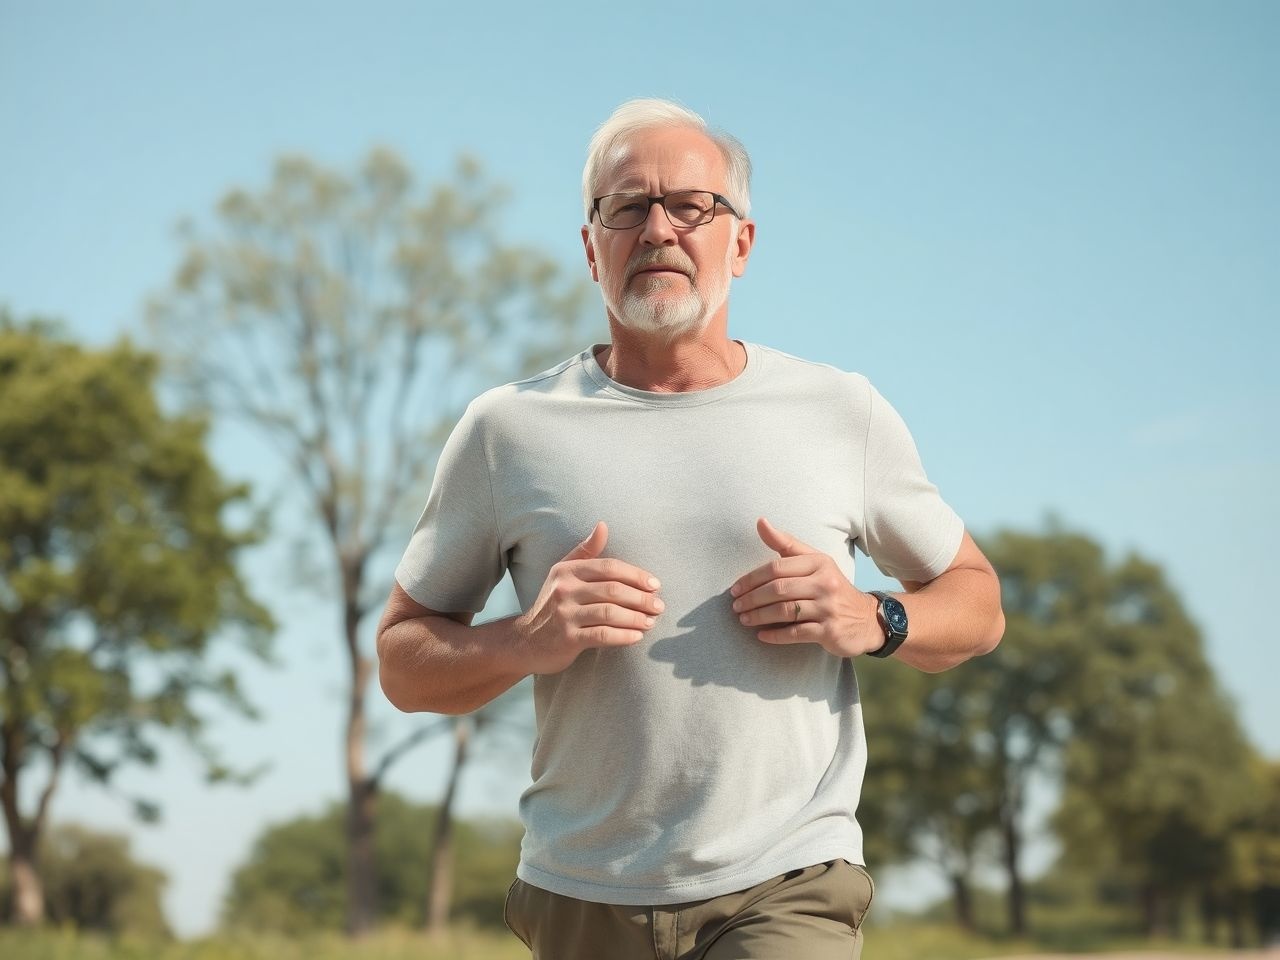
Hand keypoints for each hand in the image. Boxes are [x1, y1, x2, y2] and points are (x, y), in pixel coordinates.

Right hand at [515, 521, 663, 674]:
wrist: (525, 641)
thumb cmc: (552, 604)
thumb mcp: (563, 574)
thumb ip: (586, 551)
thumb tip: (603, 525)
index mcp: (567, 570)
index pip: (609, 568)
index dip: (635, 575)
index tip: (655, 585)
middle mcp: (564, 590)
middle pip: (613, 590)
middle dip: (641, 598)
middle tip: (658, 606)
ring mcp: (564, 615)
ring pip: (609, 613)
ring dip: (635, 618)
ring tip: (650, 622)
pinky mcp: (567, 639)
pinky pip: (602, 636)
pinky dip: (623, 636)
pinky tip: (637, 637)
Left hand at [728, 517, 882, 656]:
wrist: (867, 619)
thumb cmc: (832, 587)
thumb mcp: (815, 562)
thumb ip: (787, 544)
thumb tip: (760, 521)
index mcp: (819, 563)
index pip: (777, 567)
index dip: (752, 578)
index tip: (735, 588)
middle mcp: (825, 583)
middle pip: (779, 589)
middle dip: (752, 598)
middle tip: (736, 606)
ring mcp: (828, 608)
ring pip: (784, 611)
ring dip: (759, 616)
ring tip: (743, 619)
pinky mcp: (829, 631)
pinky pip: (795, 633)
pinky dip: (775, 635)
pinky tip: (761, 635)